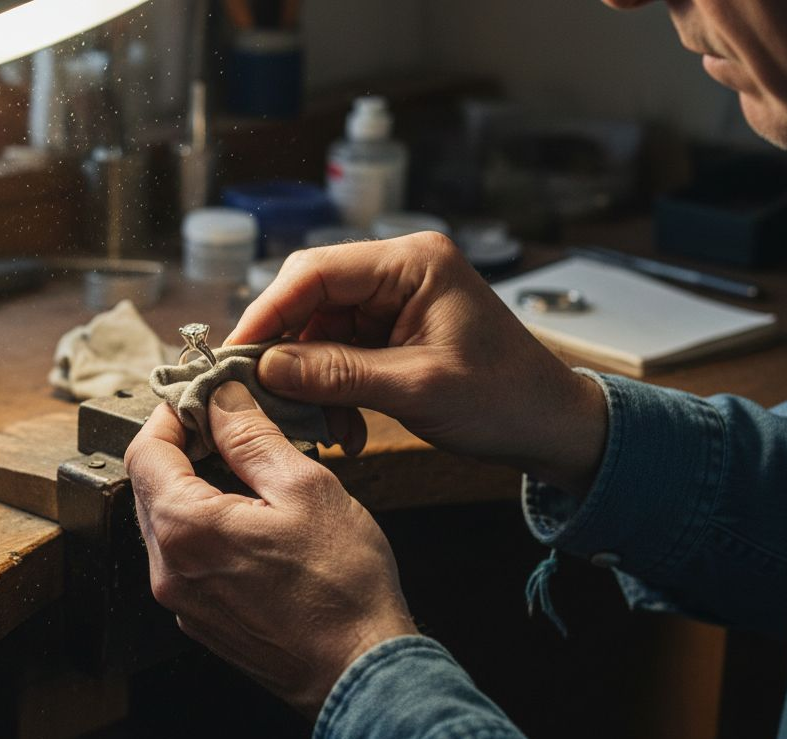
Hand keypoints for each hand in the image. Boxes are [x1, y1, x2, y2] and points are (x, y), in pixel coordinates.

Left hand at [125, 381, 416, 715]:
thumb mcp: (304, 488)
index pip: (144, 450)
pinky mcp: (200, 618)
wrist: (360, 673)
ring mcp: (181, 599)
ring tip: (248, 470)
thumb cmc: (342, 587)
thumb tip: (222, 399)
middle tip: (230, 425)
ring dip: (196, 485)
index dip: (172, 412)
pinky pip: (186, 555)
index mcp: (184, 528)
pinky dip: (207, 525)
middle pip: (150, 484)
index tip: (203, 396)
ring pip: (168, 520)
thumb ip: (252, 437)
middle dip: (184, 446)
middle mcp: (168, 568)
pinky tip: (251, 518)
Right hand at [227, 234, 606, 496]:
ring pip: (318, 331)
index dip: (268, 312)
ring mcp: (393, 301)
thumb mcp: (416, 388)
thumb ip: (337, 373)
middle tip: (257, 391)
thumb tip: (266, 368)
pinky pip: (338, 354)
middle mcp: (398, 271)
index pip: (315, 272)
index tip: (235, 353)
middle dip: (284, 349)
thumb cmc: (505, 399)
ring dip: (309, 381)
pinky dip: (331, 390)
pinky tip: (342, 426)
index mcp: (412, 263)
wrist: (551, 425)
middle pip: (310, 298)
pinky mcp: (391, 331)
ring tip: (321, 425)